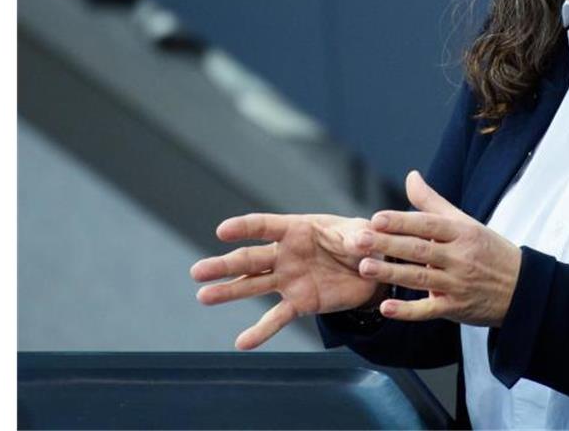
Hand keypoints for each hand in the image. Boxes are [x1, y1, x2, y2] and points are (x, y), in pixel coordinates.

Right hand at [190, 213, 381, 349]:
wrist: (371, 270)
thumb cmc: (362, 240)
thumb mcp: (364, 233)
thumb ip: (359, 237)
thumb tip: (360, 242)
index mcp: (297, 229)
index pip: (265, 226)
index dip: (245, 228)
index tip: (222, 231)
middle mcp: (285, 254)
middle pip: (250, 259)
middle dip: (224, 265)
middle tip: (197, 272)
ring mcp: (288, 279)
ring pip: (253, 286)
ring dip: (229, 292)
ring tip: (203, 296)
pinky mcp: (299, 303)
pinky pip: (277, 318)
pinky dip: (261, 332)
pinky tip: (242, 344)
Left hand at [349, 170, 521, 326]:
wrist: (521, 288)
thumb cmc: (488, 250)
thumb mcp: (466, 222)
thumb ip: (433, 202)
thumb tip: (411, 176)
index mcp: (462, 233)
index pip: (428, 224)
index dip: (402, 221)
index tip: (377, 219)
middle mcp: (460, 257)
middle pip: (419, 250)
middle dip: (387, 244)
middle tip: (359, 241)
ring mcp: (458, 284)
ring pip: (420, 278)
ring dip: (391, 273)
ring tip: (365, 268)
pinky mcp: (456, 307)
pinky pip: (428, 310)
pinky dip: (407, 311)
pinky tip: (386, 307)